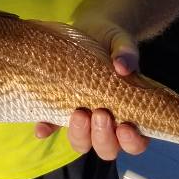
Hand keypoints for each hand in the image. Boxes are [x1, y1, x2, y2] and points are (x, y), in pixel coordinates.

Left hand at [34, 17, 149, 159]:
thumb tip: (123, 66)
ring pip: (81, 144)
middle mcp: (107, 123)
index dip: (132, 142)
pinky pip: (51, 126)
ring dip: (79, 135)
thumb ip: (127, 52)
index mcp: (130, 113)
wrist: (92, 29)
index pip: (136, 141)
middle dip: (103, 137)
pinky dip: (47, 129)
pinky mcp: (60, 108)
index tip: (125, 126)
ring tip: (77, 113)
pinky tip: (42, 128)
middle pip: (107, 148)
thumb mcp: (122, 42)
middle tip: (99, 113)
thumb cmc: (114, 41)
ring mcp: (83, 118)